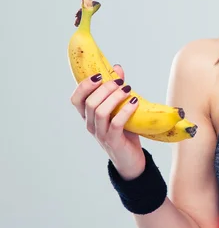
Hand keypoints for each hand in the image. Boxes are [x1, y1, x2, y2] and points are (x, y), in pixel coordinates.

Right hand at [70, 64, 145, 179]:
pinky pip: (116, 123)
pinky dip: (125, 110)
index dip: (84, 85)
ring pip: (100, 112)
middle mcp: (91, 125)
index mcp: (88, 116)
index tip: (98, 75)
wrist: (131, 159)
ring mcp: (101, 134)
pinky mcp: (113, 141)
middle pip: (89, 103)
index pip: (76, 99)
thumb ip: (116, 89)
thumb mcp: (119, 108)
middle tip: (120, 82)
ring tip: (128, 90)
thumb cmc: (124, 132)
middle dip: (105, 88)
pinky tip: (134, 102)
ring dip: (114, 98)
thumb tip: (117, 67)